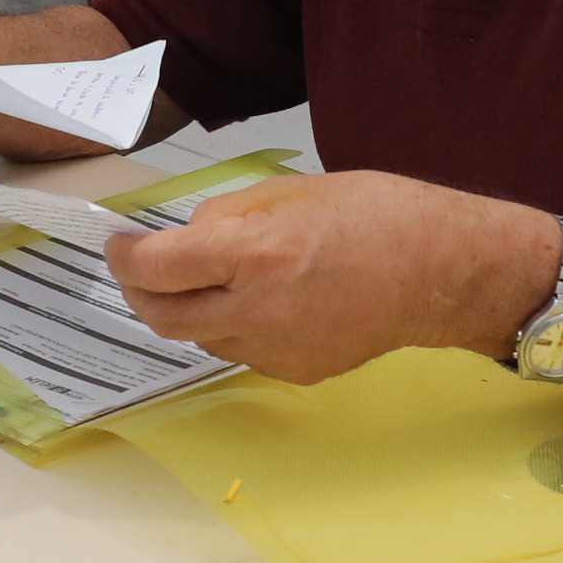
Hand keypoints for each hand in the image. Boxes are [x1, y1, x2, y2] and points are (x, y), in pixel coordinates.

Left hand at [106, 169, 545, 384]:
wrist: (442, 272)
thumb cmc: (376, 214)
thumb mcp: (291, 191)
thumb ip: (229, 216)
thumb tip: (187, 239)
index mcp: (253, 254)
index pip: (156, 268)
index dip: (125, 257)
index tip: (121, 244)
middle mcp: (256, 310)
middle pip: (163, 318)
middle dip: (140, 293)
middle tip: (140, 271)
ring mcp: (275, 350)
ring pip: (201, 338)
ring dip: (189, 310)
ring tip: (208, 279)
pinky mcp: (296, 372)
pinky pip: (242, 352)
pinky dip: (233, 327)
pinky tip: (260, 301)